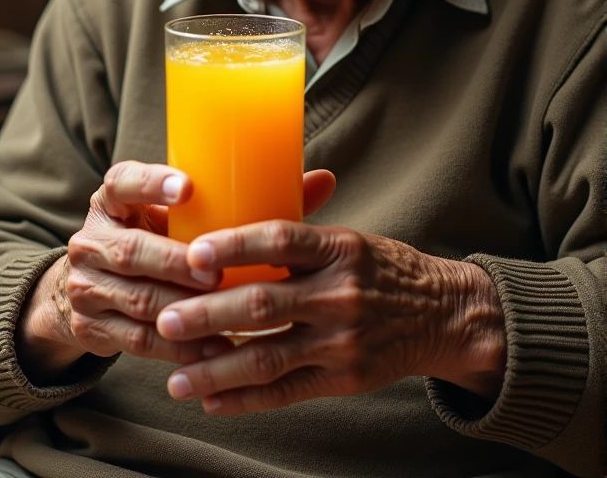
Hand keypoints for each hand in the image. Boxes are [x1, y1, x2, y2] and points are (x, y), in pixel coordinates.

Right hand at [15, 163, 335, 382]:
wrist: (96, 284)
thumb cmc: (162, 236)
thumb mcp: (185, 213)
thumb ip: (247, 199)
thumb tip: (323, 180)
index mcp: (115, 197)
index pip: (124, 180)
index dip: (153, 183)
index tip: (189, 188)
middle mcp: (94, 236)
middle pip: (132, 250)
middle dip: (177, 263)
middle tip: (217, 274)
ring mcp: (87, 283)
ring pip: (138, 299)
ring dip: (185, 311)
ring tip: (227, 317)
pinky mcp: (90, 325)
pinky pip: (137, 340)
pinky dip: (177, 348)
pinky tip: (212, 351)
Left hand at [155, 222, 506, 414]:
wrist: (441, 315)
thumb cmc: (380, 268)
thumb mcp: (349, 239)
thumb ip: (298, 232)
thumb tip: (234, 206)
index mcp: (339, 247)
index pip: (281, 240)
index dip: (235, 246)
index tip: (192, 252)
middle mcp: (340, 293)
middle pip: (264, 304)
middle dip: (208, 315)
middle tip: (165, 319)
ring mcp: (342, 341)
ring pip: (268, 358)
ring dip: (216, 369)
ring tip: (174, 376)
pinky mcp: (344, 379)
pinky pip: (286, 393)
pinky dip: (244, 399)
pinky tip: (210, 399)